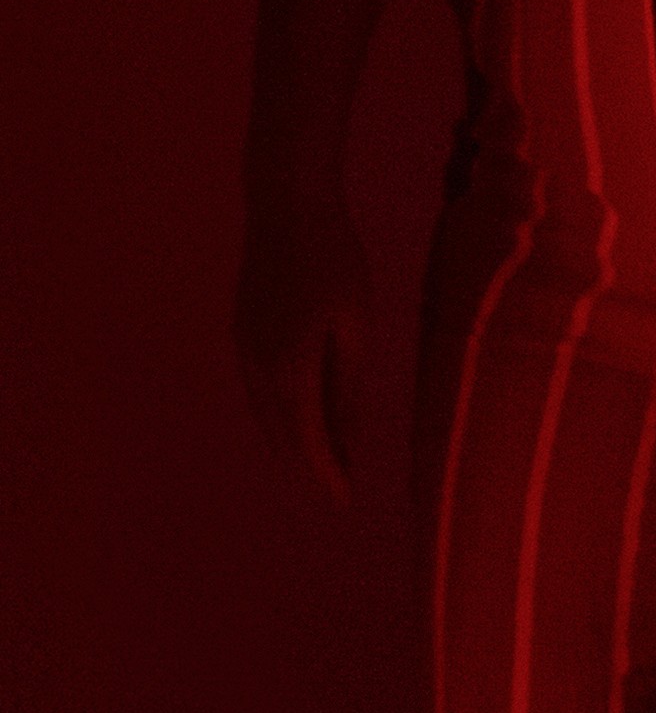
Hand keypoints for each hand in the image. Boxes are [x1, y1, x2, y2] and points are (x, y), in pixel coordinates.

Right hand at [237, 185, 377, 499]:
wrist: (286, 209)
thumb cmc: (336, 261)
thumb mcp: (356, 324)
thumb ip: (348, 383)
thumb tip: (349, 434)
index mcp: (290, 369)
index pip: (309, 439)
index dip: (327, 473)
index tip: (343, 502)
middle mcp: (257, 368)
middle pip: (282, 434)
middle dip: (308, 466)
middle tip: (335, 494)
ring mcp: (244, 351)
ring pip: (267, 415)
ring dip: (292, 443)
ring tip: (322, 466)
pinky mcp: (242, 334)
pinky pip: (261, 392)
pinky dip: (281, 416)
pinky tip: (299, 420)